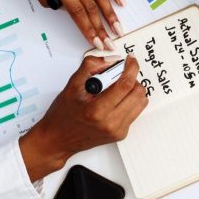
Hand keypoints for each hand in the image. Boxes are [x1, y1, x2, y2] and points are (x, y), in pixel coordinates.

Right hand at [18, 56, 147, 180]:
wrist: (58, 139)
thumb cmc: (62, 114)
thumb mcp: (71, 86)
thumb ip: (90, 68)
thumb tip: (111, 59)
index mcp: (97, 111)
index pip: (125, 85)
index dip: (131, 69)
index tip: (131, 60)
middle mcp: (111, 122)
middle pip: (138, 93)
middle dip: (132, 79)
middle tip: (120, 75)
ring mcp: (118, 130)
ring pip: (141, 102)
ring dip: (133, 90)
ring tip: (117, 88)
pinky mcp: (121, 134)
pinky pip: (135, 112)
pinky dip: (129, 101)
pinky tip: (115, 100)